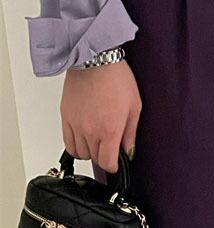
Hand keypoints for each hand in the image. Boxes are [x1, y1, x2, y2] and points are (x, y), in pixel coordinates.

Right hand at [61, 59, 141, 173]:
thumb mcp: (134, 107)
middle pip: (94, 158)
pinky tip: (84, 139)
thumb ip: (130, 133)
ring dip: (90, 151)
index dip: (113, 167)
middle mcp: (90, 129)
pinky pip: (67, 142)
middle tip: (110, 147)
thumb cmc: (116, 78)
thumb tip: (128, 151)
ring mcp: (76, 124)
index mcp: (110, 129)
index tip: (116, 164)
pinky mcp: (65, 117)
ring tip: (98, 141)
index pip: (107, 162)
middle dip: (103, 156)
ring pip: (80, 152)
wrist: (95, 60)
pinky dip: (75, 145)